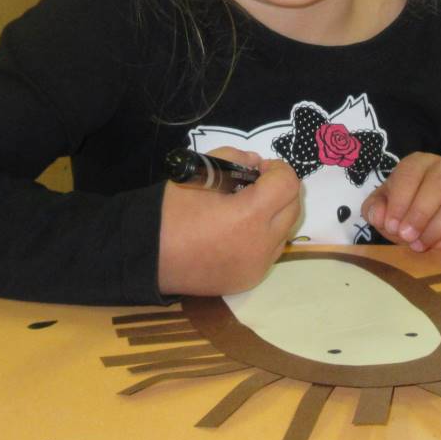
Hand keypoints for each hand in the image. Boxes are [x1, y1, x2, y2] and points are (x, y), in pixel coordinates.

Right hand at [158, 148, 302, 295]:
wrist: (146, 257)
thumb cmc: (170, 213)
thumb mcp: (201, 173)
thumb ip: (234, 159)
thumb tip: (256, 164)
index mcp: (248, 216)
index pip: (288, 185)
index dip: (278, 169)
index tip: (258, 169)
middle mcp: (260, 245)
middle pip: (293, 208)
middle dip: (281, 191)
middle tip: (256, 185)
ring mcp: (257, 266)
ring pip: (285, 232)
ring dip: (275, 215)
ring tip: (246, 210)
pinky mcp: (249, 280)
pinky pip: (270, 253)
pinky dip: (263, 238)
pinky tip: (238, 232)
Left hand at [361, 152, 440, 253]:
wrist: (428, 217)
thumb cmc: (402, 207)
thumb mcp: (382, 205)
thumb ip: (374, 208)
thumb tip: (380, 216)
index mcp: (419, 163)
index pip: (411, 172)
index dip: (400, 200)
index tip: (392, 225)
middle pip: (439, 184)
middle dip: (420, 214)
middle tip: (407, 237)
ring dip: (439, 228)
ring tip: (421, 246)